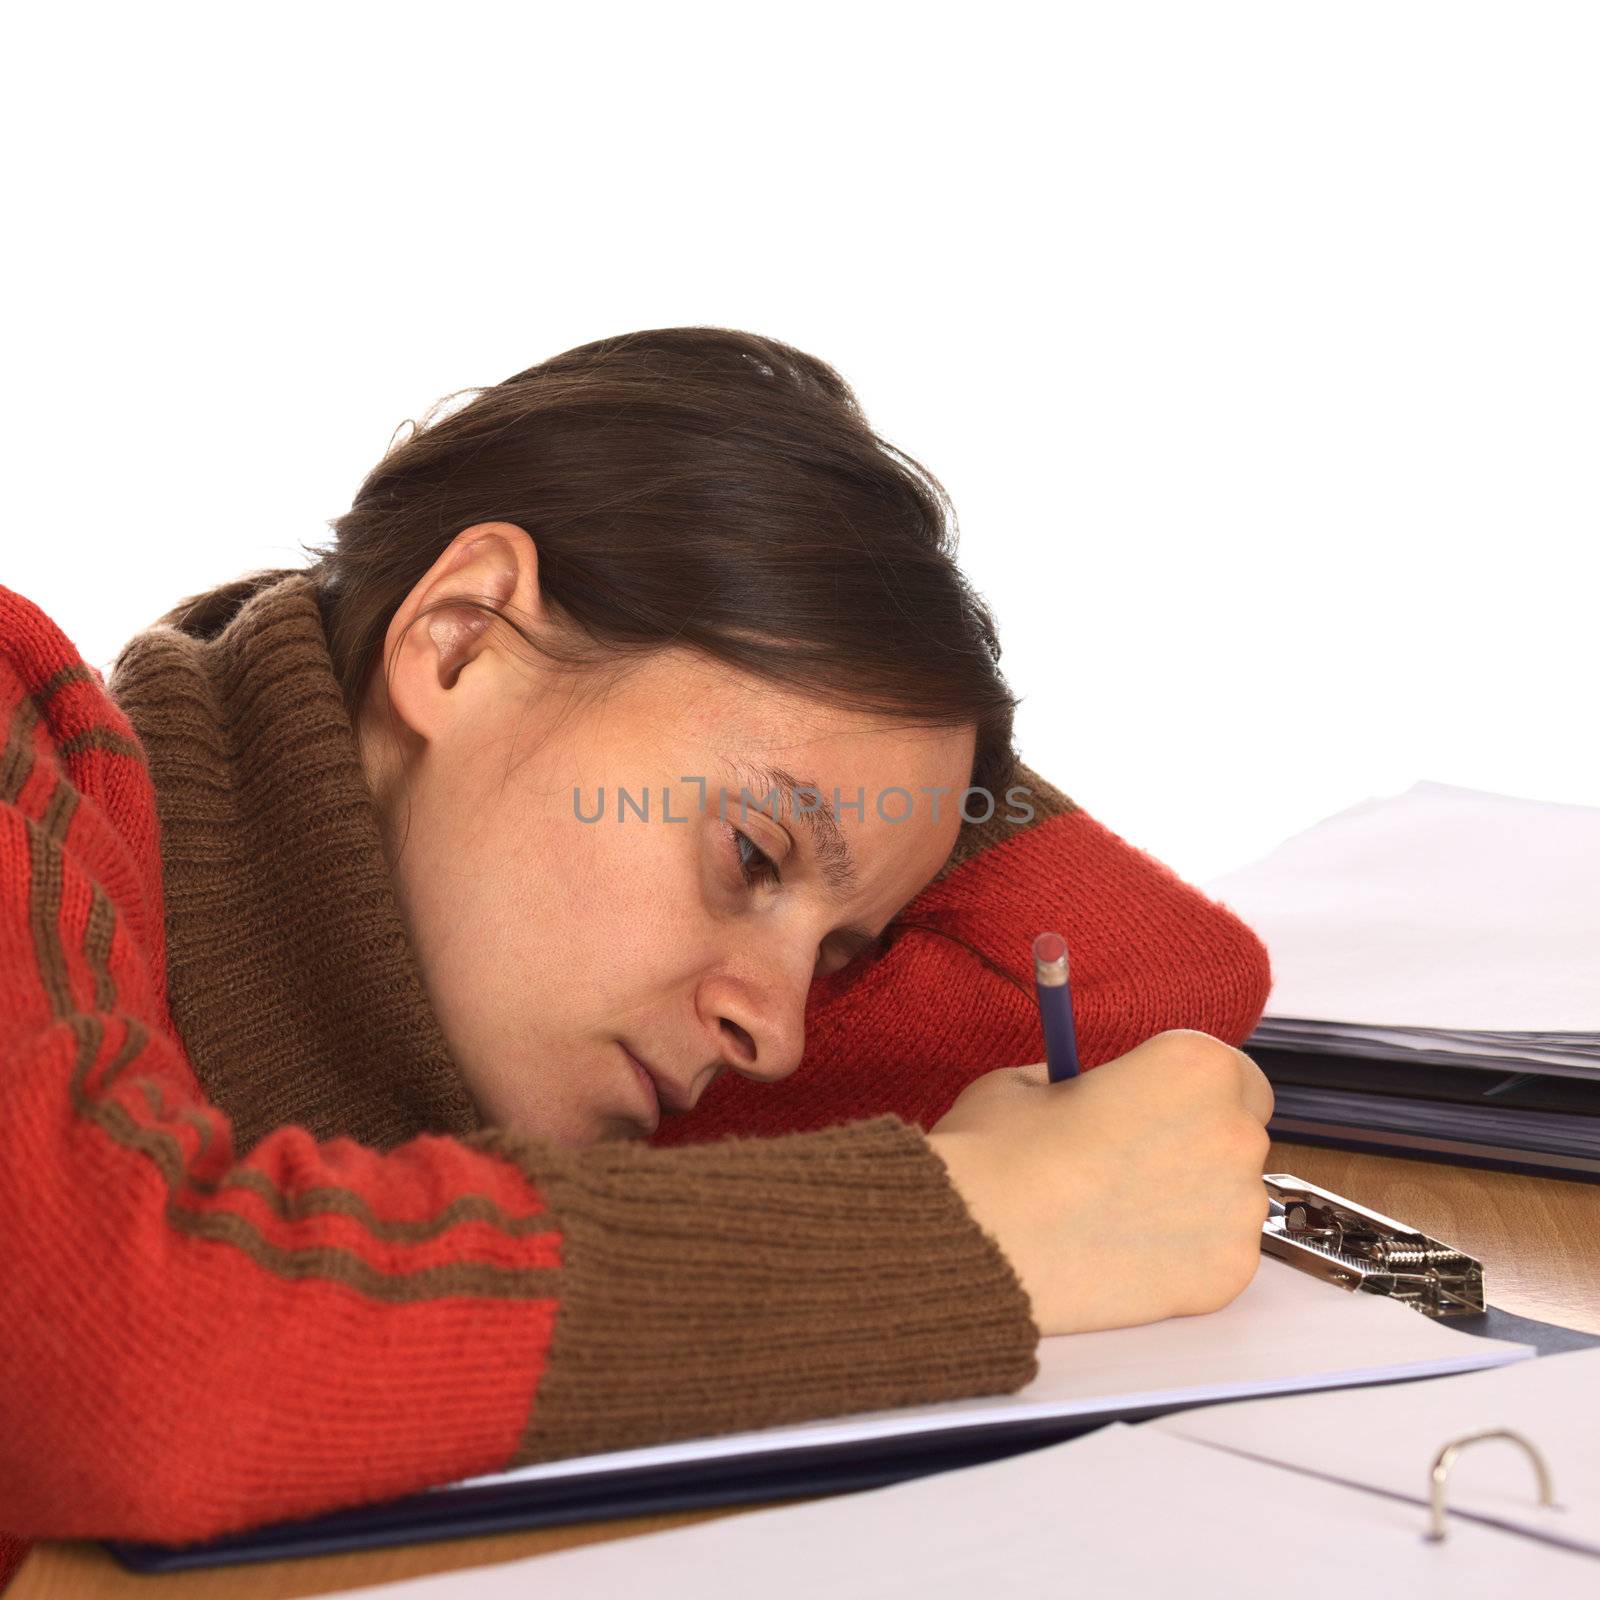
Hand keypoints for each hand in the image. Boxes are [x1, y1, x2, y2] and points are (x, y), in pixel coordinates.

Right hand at [926, 1029, 1274, 1335]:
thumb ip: (1086, 1083)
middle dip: (1196, 1146)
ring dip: (1191, 1202)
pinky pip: (1217, 1254)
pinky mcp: (1227, 1273)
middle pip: (1239, 1135)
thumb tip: (1096, 1096)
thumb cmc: (999, 1153)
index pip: (1235, 1075)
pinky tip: (1123, 1252)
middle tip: (1130, 1165)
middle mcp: (1234, 1131)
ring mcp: (1238, 1208)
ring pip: (1230, 1199)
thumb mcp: (1032, 1082)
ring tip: (1116, 1215)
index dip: (1195, 1094)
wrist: (980, 1238)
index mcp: (1194, 1066)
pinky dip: (1183, 1256)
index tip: (1161, 1111)